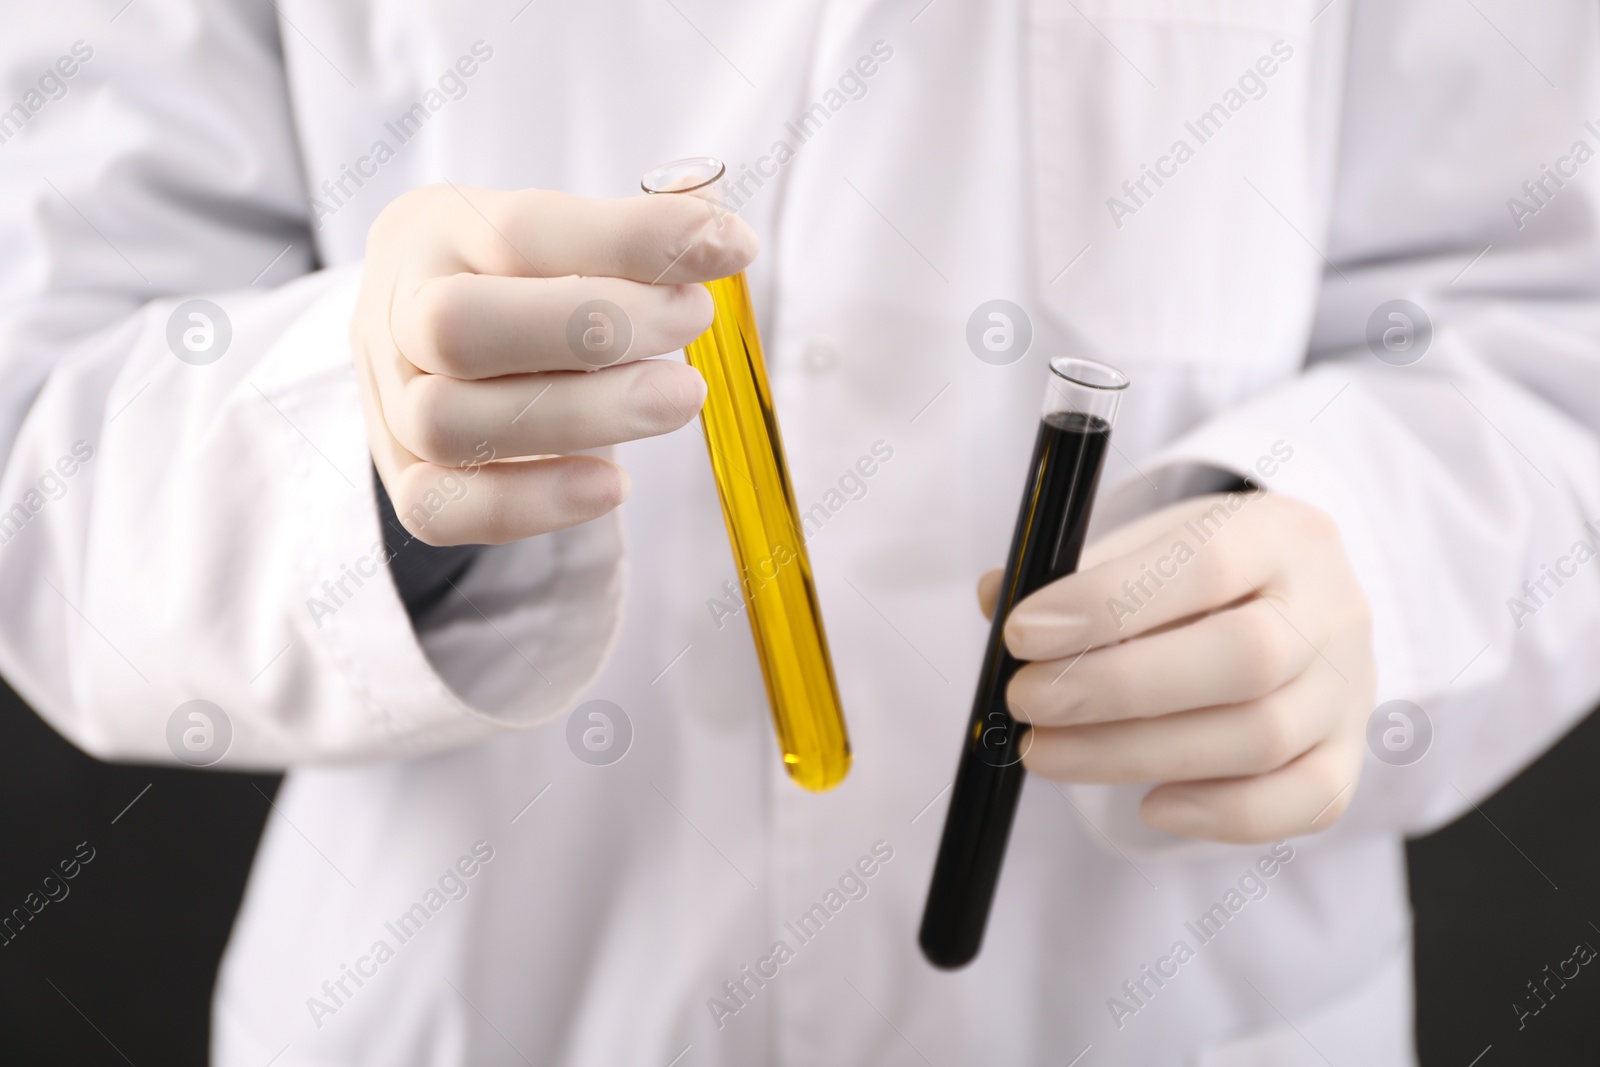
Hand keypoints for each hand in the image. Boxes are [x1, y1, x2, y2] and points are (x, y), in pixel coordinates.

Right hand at [351, 184, 756, 544]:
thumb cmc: (516, 282)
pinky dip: (532, 504)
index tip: (728, 248)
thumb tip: (724, 240)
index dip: (632, 240)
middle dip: (593, 330)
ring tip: (678, 398)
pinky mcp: (400, 478)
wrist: (426, 336)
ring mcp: (387, 402)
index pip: (523, 230)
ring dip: (582, 416)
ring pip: (451, 424)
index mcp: (436, 228)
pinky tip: (612, 484)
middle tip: (693, 321)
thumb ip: (635, 236)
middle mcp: (394, 311)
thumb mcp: (563, 235)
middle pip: (459, 327)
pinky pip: (439, 510)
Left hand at [979, 491, 1375, 843]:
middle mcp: (1334, 607)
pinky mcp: (1347, 755)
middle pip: (1245, 660)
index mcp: (1281, 532)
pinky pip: (1305, 803)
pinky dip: (1220, 814)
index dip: (1107, 603)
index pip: (1205, 563)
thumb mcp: (1145, 544)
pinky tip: (1148, 803)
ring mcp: (1351, 688)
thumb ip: (1073, 570)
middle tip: (1025, 703)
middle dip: (1116, 690)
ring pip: (1261, 738)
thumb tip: (995, 596)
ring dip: (1134, 756)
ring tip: (1047, 752)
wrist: (1292, 600)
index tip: (1021, 633)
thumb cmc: (1199, 572)